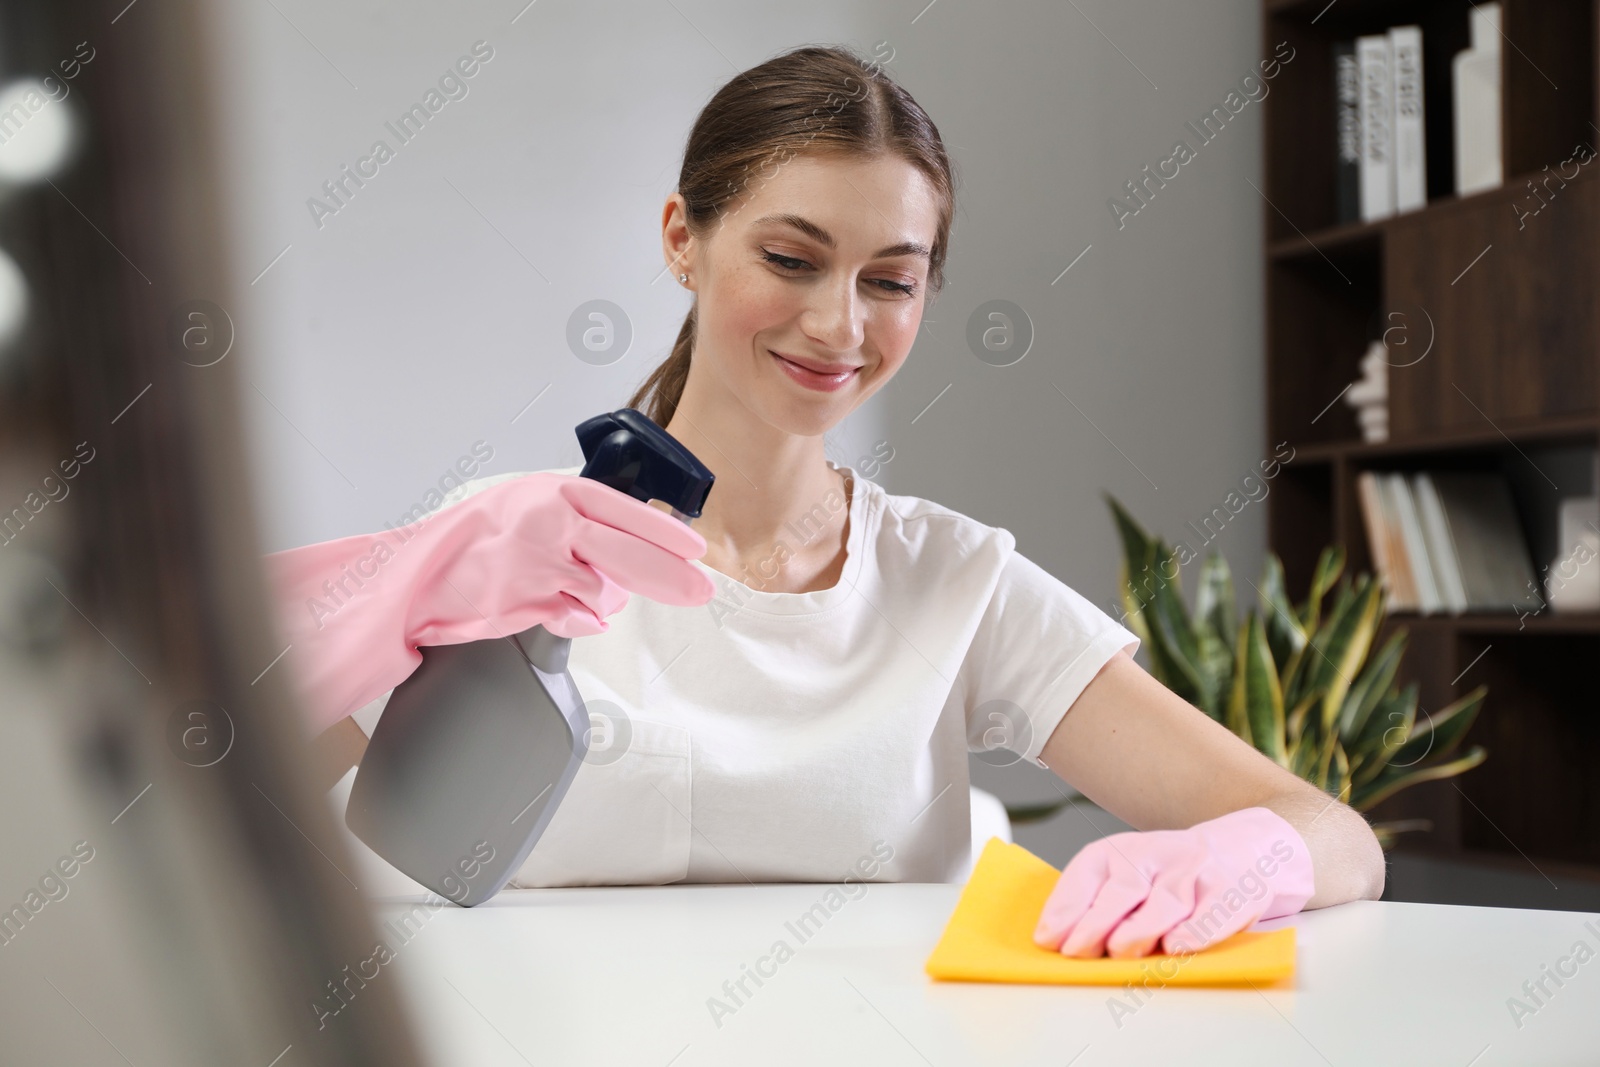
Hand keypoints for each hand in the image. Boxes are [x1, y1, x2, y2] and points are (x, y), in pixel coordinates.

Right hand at [262, 472, 714, 734]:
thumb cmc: (473, 538)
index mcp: (554, 491)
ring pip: (604, 589)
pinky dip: (579, 620)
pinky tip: (564, 612)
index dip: (665, 531)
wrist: (418, 572)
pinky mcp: (529, 601)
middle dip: (670, 575)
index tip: (696, 549)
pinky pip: (578, 617)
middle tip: (699, 590)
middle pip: (628, 551)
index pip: (624, 508)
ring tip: (577, 592)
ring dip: (602, 599)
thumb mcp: (527, 506)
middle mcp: (550, 523)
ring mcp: (540, 563)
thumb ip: (575, 519)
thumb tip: (624, 550)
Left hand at [1031, 806, 1314, 958]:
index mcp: (1123, 850)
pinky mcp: (1231, 891)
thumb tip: (1056, 939)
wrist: (1249, 848)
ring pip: (1164, 902)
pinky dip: (1194, 934)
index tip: (1049, 939)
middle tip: (1077, 952)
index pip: (1088, 872)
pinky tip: (1176, 948)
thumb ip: (1097, 903)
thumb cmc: (1175, 875)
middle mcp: (1158, 855)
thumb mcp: (1132, 876)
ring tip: (1120, 952)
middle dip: (1096, 922)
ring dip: (1140, 930)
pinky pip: (1210, 914)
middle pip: (1123, 888)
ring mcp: (1196, 871)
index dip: (1066, 907)